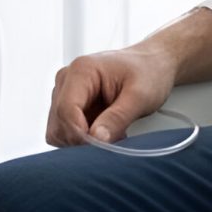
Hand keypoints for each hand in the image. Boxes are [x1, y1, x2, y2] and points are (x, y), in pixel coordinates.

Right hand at [45, 44, 177, 146]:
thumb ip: (117, 118)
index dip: (79, 134)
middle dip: (82, 139)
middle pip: (59, 123)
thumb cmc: (148, 73)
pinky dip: (83, 139)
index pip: (65, 110)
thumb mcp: (139, 96)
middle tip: (113, 139)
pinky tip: (104, 131)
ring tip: (111, 133)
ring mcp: (65, 92)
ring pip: (59, 130)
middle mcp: (67, 79)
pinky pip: (66, 132)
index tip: (101, 146)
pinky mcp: (70, 105)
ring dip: (82, 141)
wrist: (152, 65)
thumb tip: (97, 139)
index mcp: (81, 70)